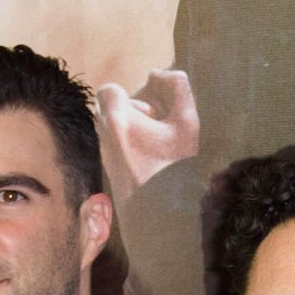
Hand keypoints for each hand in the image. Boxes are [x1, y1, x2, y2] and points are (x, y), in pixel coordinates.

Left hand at [96, 69, 198, 196]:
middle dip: (131, 110)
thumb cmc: (180, 171)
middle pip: (108, 109)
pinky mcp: (111, 174)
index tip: (153, 110)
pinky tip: (154, 161)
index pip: (109, 90)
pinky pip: (115, 149)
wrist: (167, 220)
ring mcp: (106, 158)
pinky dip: (131, 147)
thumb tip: (157, 73)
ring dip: (131, 129)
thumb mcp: (189, 123)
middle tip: (157, 125)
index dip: (132, 94)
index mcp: (119, 122)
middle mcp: (105, 139)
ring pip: (110, 130)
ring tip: (157, 144)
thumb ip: (176, 88)